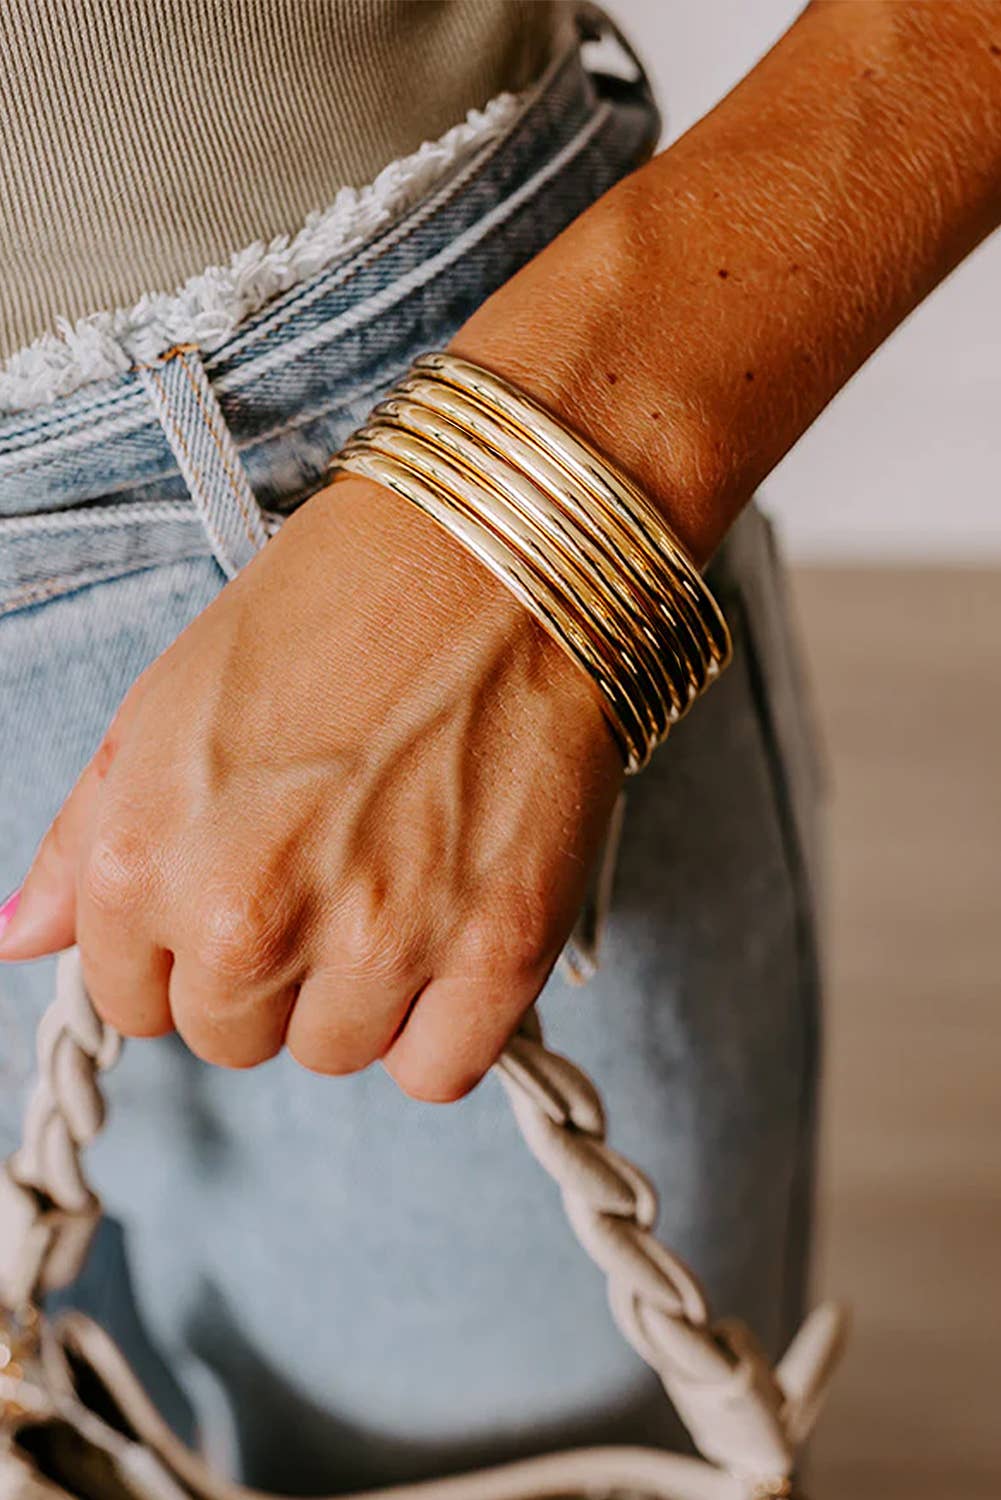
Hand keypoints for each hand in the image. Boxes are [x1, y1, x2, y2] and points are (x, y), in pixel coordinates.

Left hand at [0, 478, 622, 1099]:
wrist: (491, 554)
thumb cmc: (329, 609)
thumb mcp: (166, 702)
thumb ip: (85, 838)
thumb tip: (20, 938)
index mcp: (148, 861)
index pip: (133, 1001)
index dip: (185, 949)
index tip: (239, 893)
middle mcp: (249, 917)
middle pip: (231, 1040)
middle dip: (269, 974)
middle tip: (326, 871)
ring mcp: (378, 940)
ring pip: (334, 1055)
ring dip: (356, 993)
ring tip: (395, 880)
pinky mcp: (496, 951)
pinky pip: (435, 1069)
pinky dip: (441, 1022)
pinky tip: (448, 934)